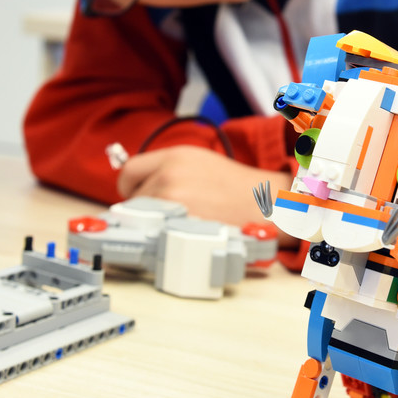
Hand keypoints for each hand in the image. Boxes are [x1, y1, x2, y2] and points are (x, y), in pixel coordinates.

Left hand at [117, 145, 292, 235]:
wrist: (268, 204)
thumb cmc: (237, 187)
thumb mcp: (200, 162)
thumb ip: (168, 169)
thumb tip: (141, 187)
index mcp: (174, 157)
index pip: (128, 171)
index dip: (131, 186)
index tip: (139, 195)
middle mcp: (169, 177)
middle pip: (133, 199)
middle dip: (147, 207)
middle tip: (171, 213)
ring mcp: (172, 204)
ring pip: (143, 220)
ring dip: (156, 225)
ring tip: (184, 224)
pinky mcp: (178, 228)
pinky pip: (155, 237)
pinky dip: (163, 239)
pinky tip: (183, 236)